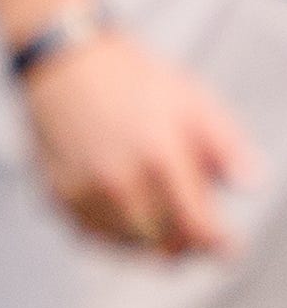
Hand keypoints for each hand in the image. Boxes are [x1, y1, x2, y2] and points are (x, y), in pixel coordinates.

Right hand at [23, 28, 259, 256]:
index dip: (219, 246)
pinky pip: (91, 236)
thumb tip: (250, 184)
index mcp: (158, 158)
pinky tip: (126, 217)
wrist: (62, 61)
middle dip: (186, 245)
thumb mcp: (192, 100)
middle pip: (164, 245)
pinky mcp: (56, 193)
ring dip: (150, 244)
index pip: (197, 230)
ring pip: (128, 245)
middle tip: (194, 235)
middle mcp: (118, 181)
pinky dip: (113, 236)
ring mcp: (83, 190)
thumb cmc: (132, 80)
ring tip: (161, 225)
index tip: (227, 246)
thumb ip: (227, 145)